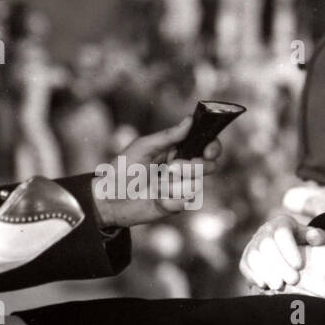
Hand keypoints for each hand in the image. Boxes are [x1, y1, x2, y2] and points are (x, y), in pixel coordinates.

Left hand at [93, 116, 222, 228]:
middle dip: (192, 167)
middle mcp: (183, 167)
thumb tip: (189, 120)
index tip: (208, 151)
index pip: (205, 144)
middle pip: (208, 166)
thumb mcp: (143, 147)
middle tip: (170, 169)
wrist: (111, 198)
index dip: (213, 147)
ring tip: (154, 185)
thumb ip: (168, 136)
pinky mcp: (176, 204)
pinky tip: (155, 199)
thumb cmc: (123, 169)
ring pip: (195, 185)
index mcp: (177, 149)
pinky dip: (168, 201)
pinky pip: (183, 202)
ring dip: (173, 185)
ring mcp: (180, 186)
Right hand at [239, 214, 324, 291]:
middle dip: (279, 265)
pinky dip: (253, 276)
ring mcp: (253, 244)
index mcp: (282, 223)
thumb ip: (318, 237)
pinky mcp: (246, 257)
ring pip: (253, 255)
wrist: (287, 248)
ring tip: (279, 286)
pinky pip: (245, 265)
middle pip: (266, 245)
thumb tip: (315, 238)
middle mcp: (264, 231)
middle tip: (293, 280)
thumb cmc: (303, 244)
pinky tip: (264, 286)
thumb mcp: (313, 237)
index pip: (281, 233)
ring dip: (265, 272)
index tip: (300, 266)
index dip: (289, 249)